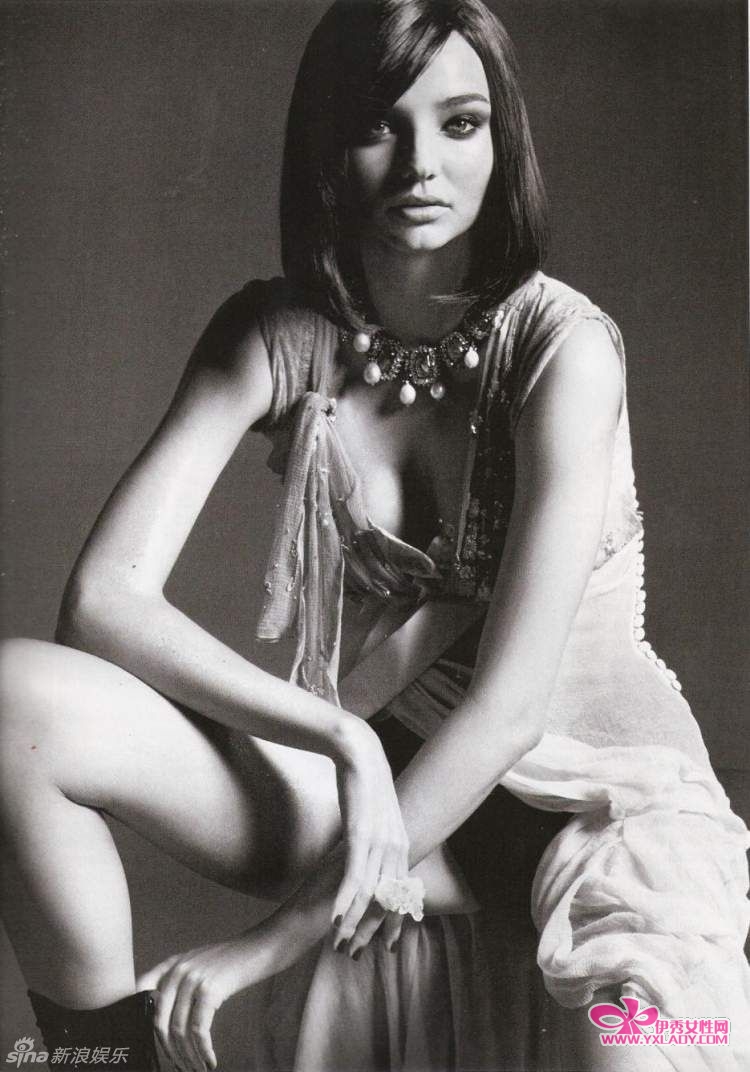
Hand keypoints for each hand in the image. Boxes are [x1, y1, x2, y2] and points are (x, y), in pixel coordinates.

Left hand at [137, 930, 271, 1071]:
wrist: (262, 946)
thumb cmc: (234, 959)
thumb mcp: (200, 962)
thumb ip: (180, 980)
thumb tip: (167, 1016)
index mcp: (172, 964)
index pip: (140, 992)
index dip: (140, 1020)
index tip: (152, 1043)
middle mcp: (177, 970)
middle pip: (160, 1021)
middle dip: (169, 1049)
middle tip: (179, 1065)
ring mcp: (192, 979)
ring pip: (179, 1030)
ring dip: (187, 1056)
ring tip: (196, 1068)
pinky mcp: (210, 990)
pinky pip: (199, 1030)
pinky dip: (203, 1051)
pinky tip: (209, 1061)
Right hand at [331, 718, 409, 949]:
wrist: (361, 755)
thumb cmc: (366, 784)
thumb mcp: (377, 817)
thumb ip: (378, 838)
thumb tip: (374, 852)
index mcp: (401, 845)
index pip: (399, 894)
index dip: (393, 922)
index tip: (386, 945)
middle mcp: (395, 849)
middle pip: (386, 901)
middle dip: (371, 930)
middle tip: (356, 953)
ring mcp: (379, 844)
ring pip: (370, 894)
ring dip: (354, 921)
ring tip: (340, 943)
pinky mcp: (360, 837)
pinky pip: (354, 876)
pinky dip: (345, 900)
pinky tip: (336, 918)